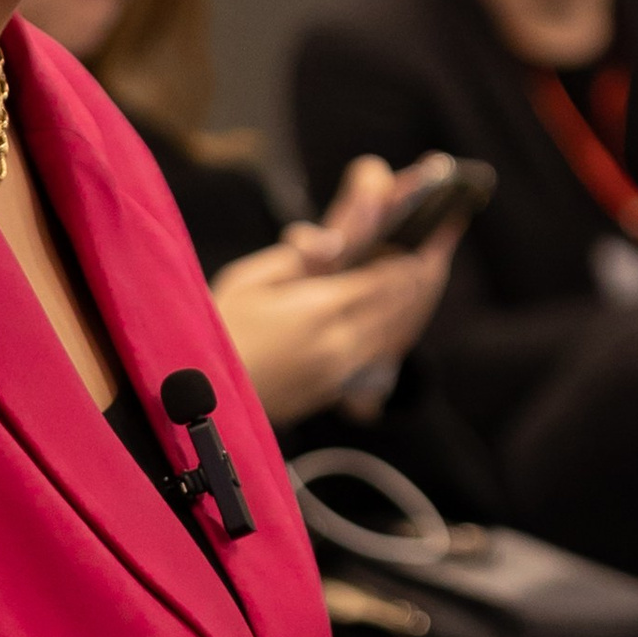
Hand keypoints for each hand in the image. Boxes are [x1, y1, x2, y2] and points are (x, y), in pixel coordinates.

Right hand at [211, 227, 451, 428]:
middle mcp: (341, 343)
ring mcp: (341, 371)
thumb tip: (332, 240)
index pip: (385, 279)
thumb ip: (297, 259)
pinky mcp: (335, 388)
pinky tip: (393, 317)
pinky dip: (394, 332)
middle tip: (437, 253)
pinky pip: (380, 355)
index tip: (423, 239)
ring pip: (395, 333)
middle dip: (420, 278)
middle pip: (398, 306)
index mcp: (320, 309)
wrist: (200, 397)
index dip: (408, 258)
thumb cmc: (217, 330)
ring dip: (411, 306)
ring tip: (422, 279)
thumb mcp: (249, 280)